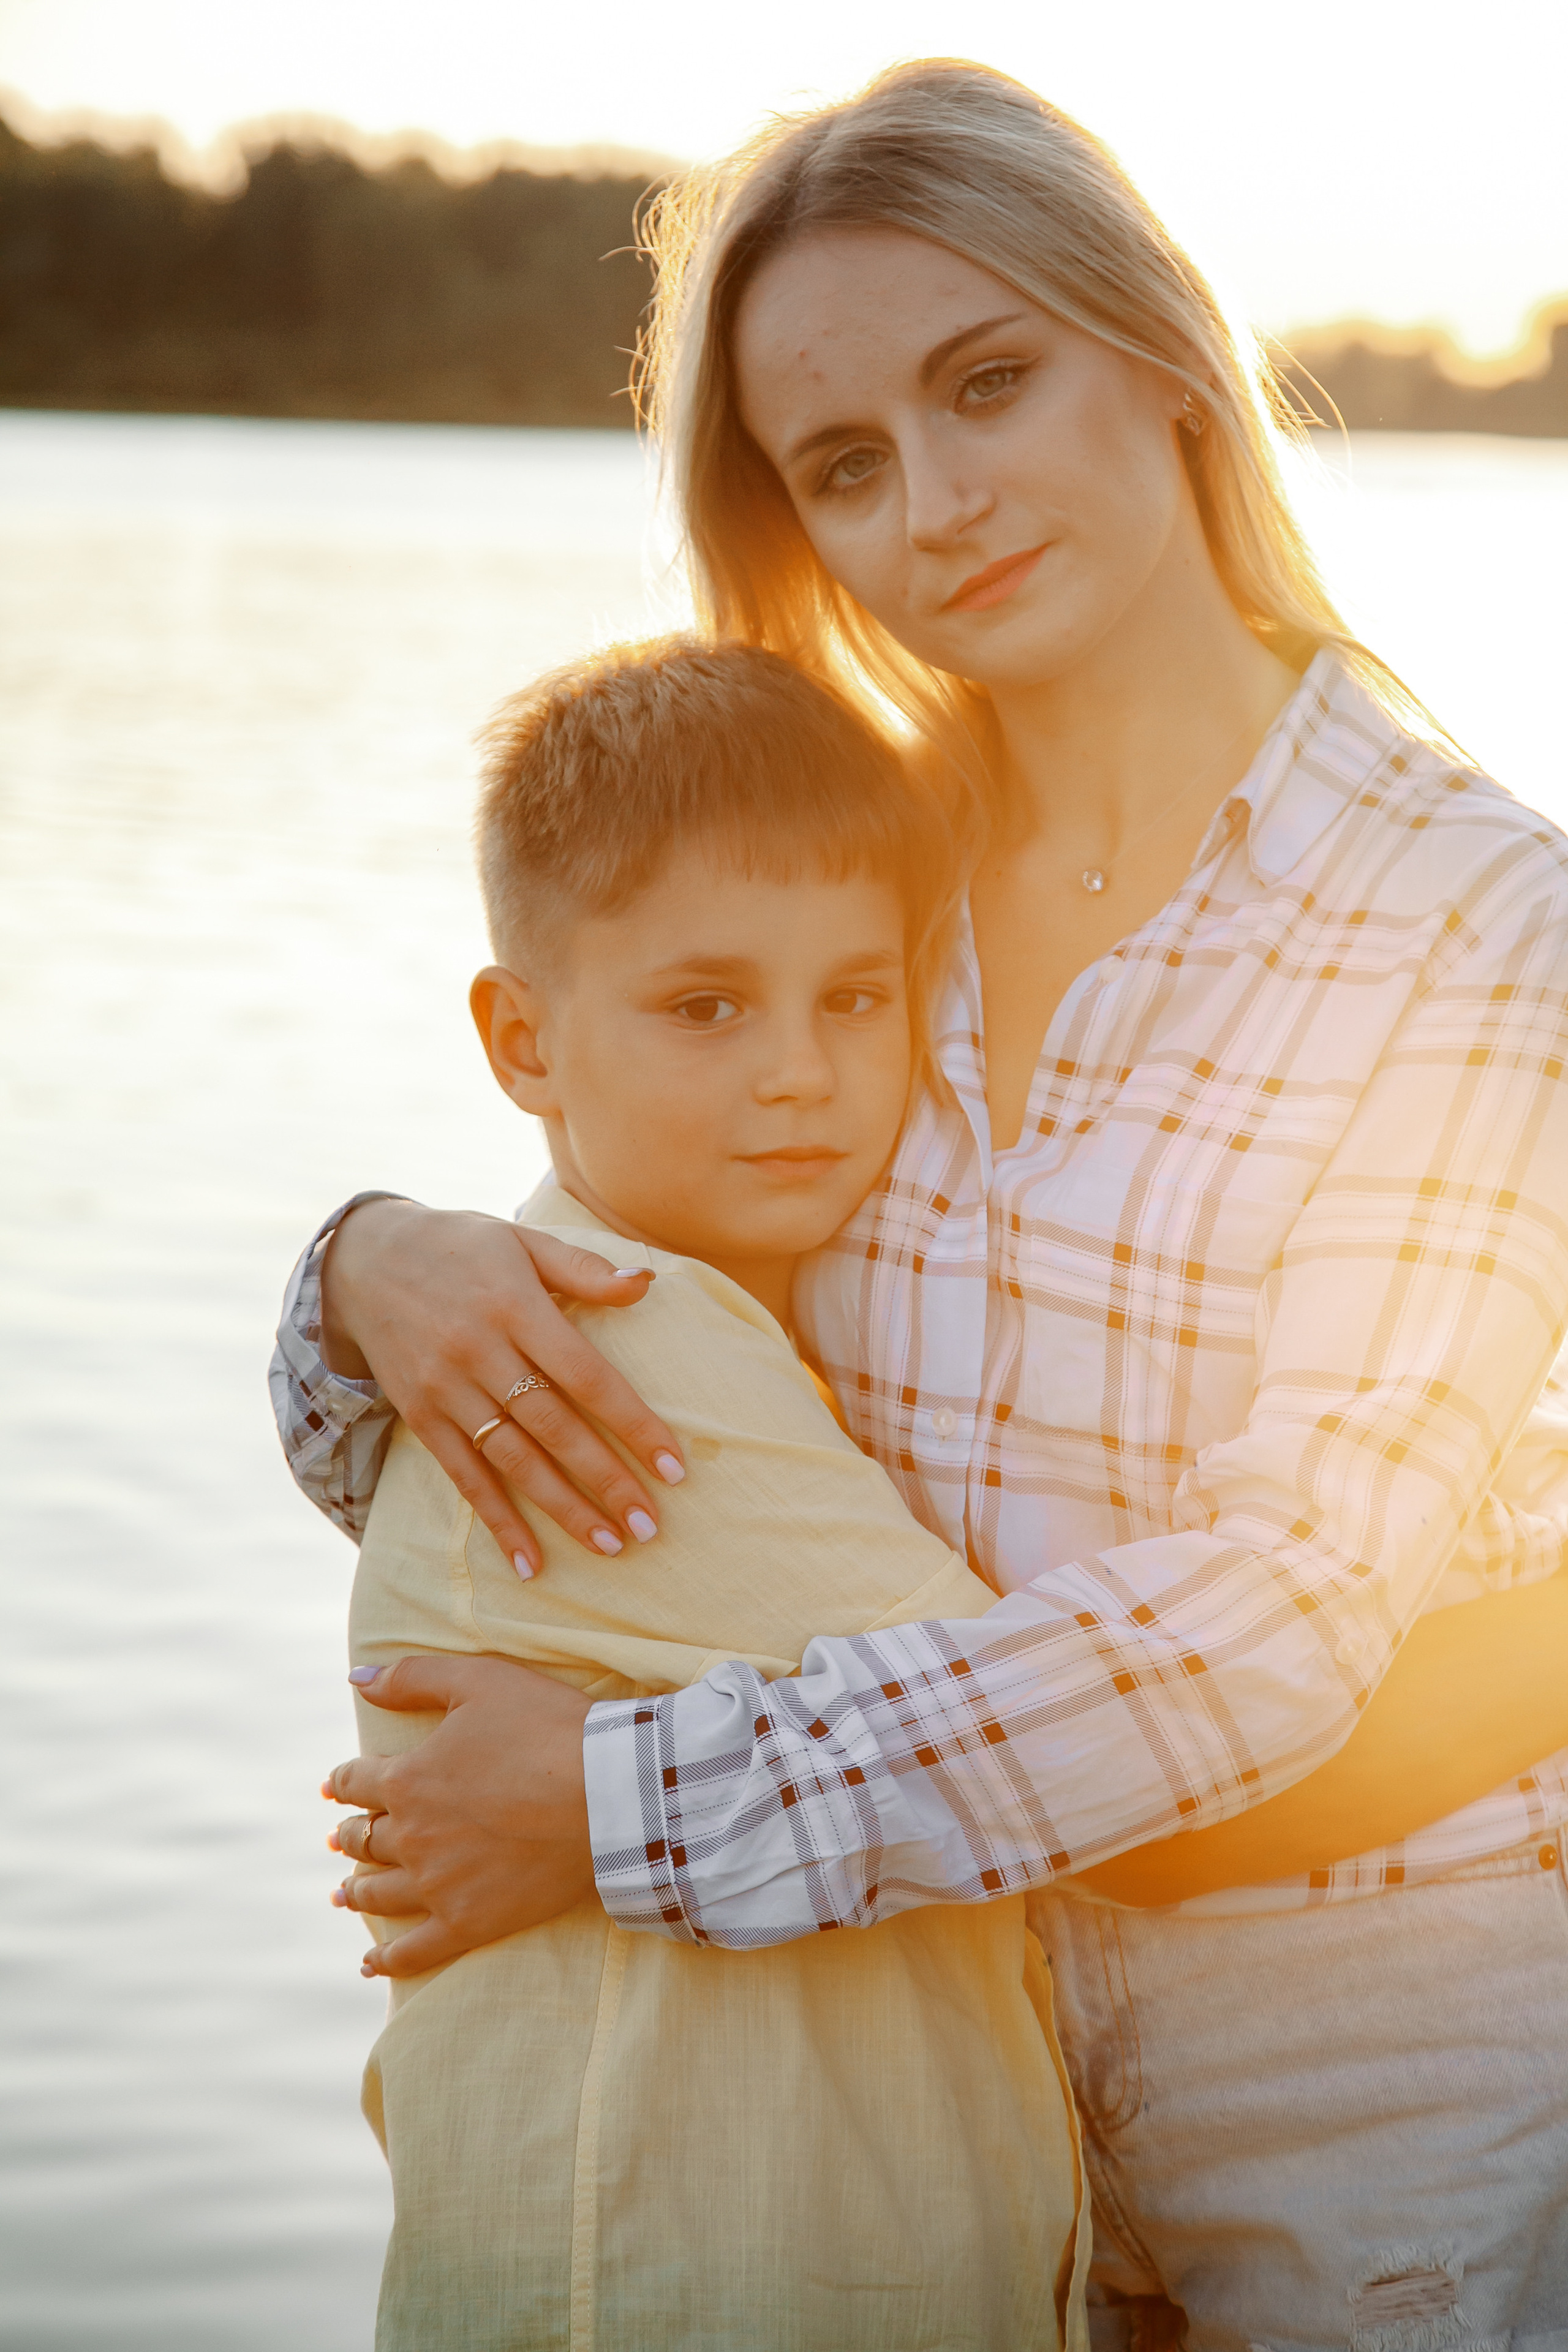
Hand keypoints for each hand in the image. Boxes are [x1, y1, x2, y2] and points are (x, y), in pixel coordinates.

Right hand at [321, 1199, 685, 1572]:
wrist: (363, 1260)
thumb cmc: (460, 1247)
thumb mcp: (521, 1241)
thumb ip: (583, 1268)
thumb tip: (647, 1283)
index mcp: (516, 1307)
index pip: (586, 1376)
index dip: (633, 1423)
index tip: (673, 1466)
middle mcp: (480, 1352)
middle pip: (553, 1426)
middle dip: (605, 1479)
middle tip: (649, 1525)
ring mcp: (446, 1389)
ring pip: (512, 1459)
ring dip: (562, 1507)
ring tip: (608, 1545)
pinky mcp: (420, 1416)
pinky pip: (463, 1476)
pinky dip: (497, 1520)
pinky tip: (529, 1562)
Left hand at [325, 1653, 597, 1978]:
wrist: (607, 1794)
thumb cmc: (546, 1727)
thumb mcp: (477, 1679)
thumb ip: (412, 1677)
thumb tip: (356, 1678)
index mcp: (408, 1779)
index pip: (357, 1782)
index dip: (343, 1781)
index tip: (335, 1787)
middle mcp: (412, 1837)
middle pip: (365, 1839)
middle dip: (349, 1835)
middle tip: (341, 1838)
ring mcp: (438, 1885)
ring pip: (379, 1893)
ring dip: (356, 1890)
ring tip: (345, 1893)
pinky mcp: (469, 1923)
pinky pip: (413, 1951)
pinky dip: (386, 1959)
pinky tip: (370, 1962)